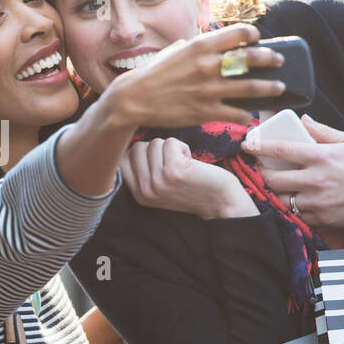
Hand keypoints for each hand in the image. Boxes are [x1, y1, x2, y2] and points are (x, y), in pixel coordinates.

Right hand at [103, 24, 285, 128]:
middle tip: (278, 61)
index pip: (239, 34)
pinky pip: (237, 113)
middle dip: (270, 59)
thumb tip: (208, 45)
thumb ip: (194, 47)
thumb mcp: (174, 51)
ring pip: (252, 87)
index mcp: (201, 46)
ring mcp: (209, 90)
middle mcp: (208, 66)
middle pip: (252, 59)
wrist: (134, 99)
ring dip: (270, 88)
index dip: (253, 35)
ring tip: (278, 88)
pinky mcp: (206, 111)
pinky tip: (250, 115)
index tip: (257, 39)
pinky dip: (247, 114)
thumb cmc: (152, 73)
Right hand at [121, 137, 258, 219]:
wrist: (221, 202)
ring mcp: (158, 181)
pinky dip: (183, 147)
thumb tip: (127, 141)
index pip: (122, 160)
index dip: (140, 153)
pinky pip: (170, 142)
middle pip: (137, 148)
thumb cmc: (193, 188)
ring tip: (183, 164)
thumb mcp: (160, 186)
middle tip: (173, 164)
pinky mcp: (173, 171)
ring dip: (172, 148)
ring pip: (154, 143)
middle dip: (157, 149)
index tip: (159, 161)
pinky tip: (191, 162)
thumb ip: (143, 171)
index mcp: (139, 194)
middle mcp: (144, 190)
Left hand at [241, 114, 343, 229]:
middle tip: (262, 167)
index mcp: (322, 157)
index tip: (247, 144)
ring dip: (275, 191)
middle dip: (262, 172)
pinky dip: (291, 206)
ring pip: (280, 198)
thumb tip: (303, 121)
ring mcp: (317, 202)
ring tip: (278, 183)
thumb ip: (323, 132)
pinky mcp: (321, 219)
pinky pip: (295, 214)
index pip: (281, 150)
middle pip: (272, 178)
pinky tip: (294, 198)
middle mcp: (316, 181)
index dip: (259, 146)